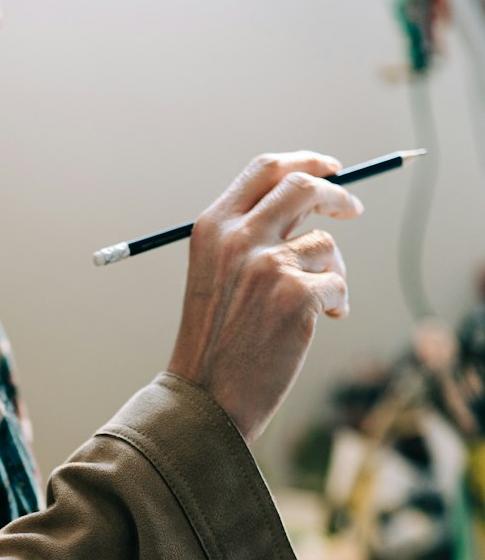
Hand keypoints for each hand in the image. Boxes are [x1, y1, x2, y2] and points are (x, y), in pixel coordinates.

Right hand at [167, 151, 362, 441]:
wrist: (206, 398)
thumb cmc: (214, 342)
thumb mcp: (215, 275)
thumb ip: (248, 236)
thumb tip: (308, 199)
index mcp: (213, 227)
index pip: (265, 170)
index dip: (305, 162)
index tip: (330, 169)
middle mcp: (238, 238)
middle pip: (303, 186)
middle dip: (336, 194)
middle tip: (352, 209)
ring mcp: (267, 264)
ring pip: (325, 244)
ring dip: (333, 271)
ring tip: (322, 303)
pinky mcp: (296, 295)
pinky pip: (338, 282)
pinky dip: (337, 302)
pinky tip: (322, 322)